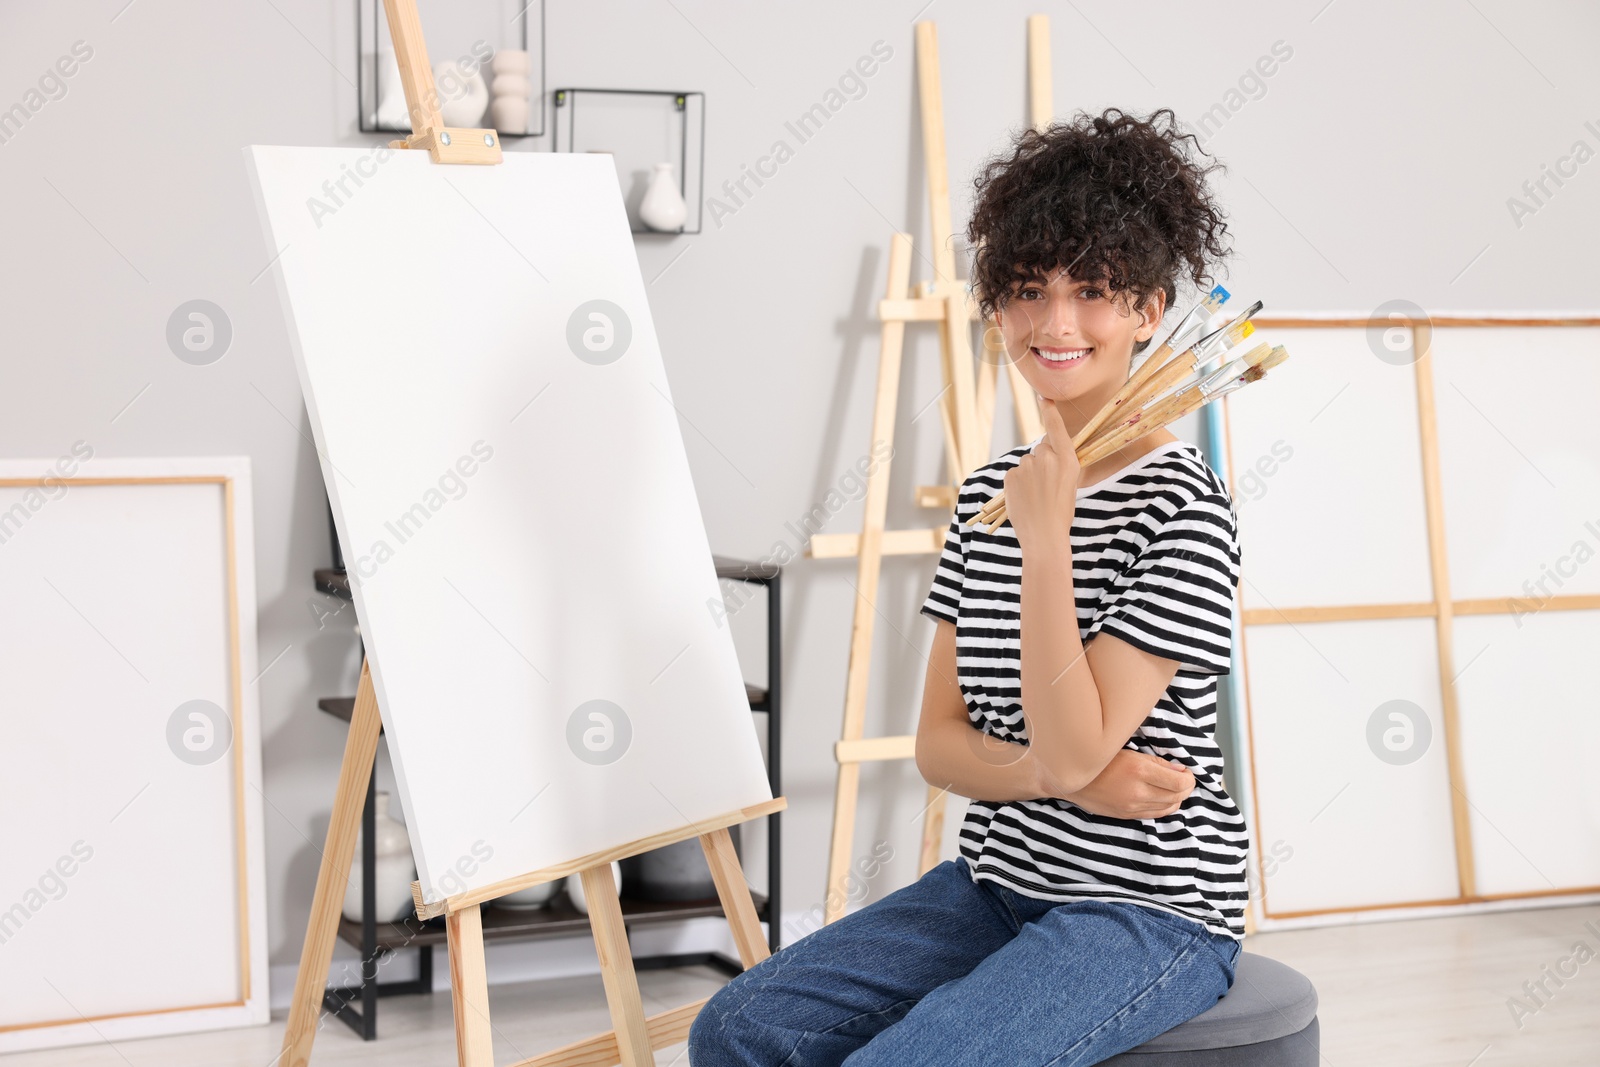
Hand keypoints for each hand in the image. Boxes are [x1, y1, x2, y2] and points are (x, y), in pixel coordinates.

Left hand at [1003, 398, 1079, 552]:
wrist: (1044, 535)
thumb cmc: (1061, 512)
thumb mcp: (1070, 484)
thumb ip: (1058, 464)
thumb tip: (1043, 453)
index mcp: (1067, 460)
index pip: (1056, 429)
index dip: (1049, 412)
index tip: (1043, 397)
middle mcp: (1047, 458)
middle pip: (1041, 448)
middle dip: (1042, 461)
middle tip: (1047, 485)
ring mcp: (1027, 467)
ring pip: (1027, 462)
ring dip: (1029, 474)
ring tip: (1036, 496)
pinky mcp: (1011, 476)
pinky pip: (1015, 473)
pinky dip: (1018, 483)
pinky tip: (1025, 498)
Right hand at [1040, 748, 1194, 819]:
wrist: (1071, 778)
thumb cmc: (1098, 759)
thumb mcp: (1128, 752)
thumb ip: (1156, 762)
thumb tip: (1180, 770)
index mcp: (1139, 771)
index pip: (1180, 782)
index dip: (1189, 777)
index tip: (1185, 770)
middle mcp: (1138, 791)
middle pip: (1178, 796)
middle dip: (1185, 787)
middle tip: (1182, 777)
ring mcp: (1132, 806)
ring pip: (1170, 808)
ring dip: (1176, 797)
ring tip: (1172, 787)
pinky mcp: (1127, 815)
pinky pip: (1155, 814)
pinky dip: (1165, 806)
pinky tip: (1161, 796)